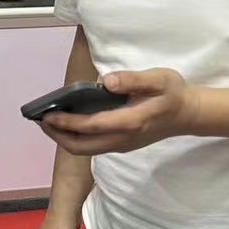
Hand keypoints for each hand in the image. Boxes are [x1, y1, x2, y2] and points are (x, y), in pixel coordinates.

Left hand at [40, 69, 198, 155]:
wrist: (188, 114)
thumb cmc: (173, 93)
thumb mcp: (160, 79)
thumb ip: (134, 80)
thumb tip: (107, 82)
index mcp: (130, 122)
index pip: (91, 126)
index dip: (66, 122)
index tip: (47, 114)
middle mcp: (122, 139)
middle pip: (81, 146)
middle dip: (57, 135)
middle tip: (40, 120)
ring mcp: (121, 144)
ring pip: (85, 149)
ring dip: (64, 138)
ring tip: (48, 121)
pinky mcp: (120, 144)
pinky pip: (92, 146)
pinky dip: (75, 137)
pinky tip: (68, 122)